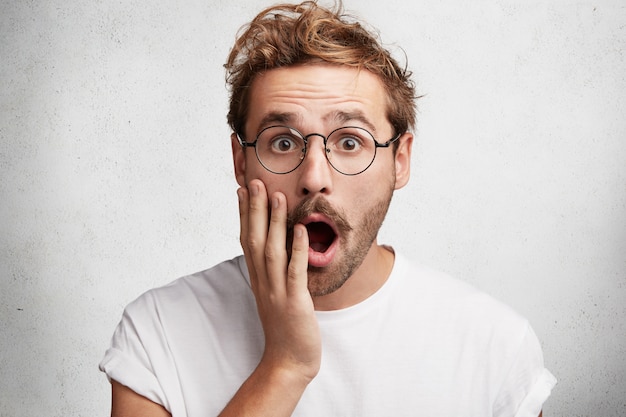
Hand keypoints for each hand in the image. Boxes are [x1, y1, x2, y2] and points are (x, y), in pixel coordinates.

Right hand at [238, 179, 320, 383]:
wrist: (288, 362)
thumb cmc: (285, 327)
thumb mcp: (274, 294)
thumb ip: (273, 271)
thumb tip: (276, 248)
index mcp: (258, 278)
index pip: (246, 239)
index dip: (244, 214)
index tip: (242, 189)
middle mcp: (263, 281)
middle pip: (254, 239)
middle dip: (254, 209)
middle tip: (253, 181)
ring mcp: (277, 291)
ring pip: (271, 250)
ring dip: (273, 222)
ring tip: (275, 195)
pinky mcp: (294, 302)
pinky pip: (294, 272)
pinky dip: (296, 249)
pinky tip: (300, 229)